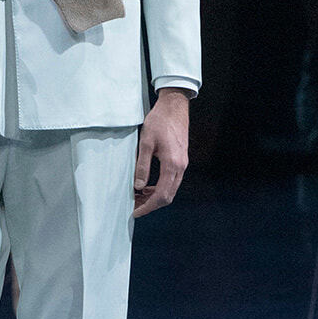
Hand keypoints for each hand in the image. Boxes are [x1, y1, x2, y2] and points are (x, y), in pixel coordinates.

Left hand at [133, 88, 189, 218]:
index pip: (161, 195)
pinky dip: (160, 188)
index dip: (148, 206)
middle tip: (134, 207)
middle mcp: (180, 167)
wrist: (175, 106)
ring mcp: (182, 164)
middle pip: (168, 196)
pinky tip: (147, 186)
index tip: (135, 212)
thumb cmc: (160, 121)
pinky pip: (171, 181)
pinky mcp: (180, 160)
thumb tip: (138, 186)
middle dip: (151, 205)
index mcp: (172, 164)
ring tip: (138, 197)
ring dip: (155, 197)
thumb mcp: (146, 143)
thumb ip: (142, 166)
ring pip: (170, 189)